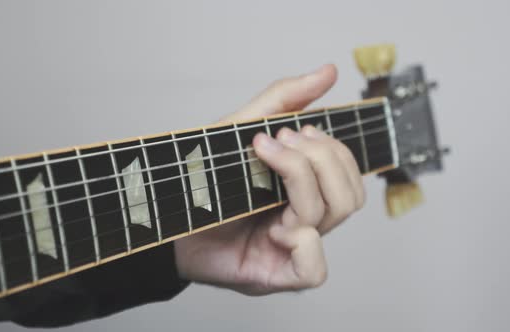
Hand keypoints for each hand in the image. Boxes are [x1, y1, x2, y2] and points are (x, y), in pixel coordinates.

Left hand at [174, 64, 364, 294]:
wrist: (160, 211)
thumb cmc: (201, 175)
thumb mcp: (241, 127)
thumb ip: (284, 100)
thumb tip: (328, 71)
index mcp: (302, 191)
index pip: (347, 174)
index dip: (330, 150)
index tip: (289, 130)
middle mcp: (303, 221)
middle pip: (349, 196)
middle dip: (319, 160)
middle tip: (277, 143)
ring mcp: (291, 250)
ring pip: (332, 218)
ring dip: (302, 182)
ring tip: (265, 161)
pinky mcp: (274, 275)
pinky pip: (315, 270)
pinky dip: (303, 242)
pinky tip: (273, 227)